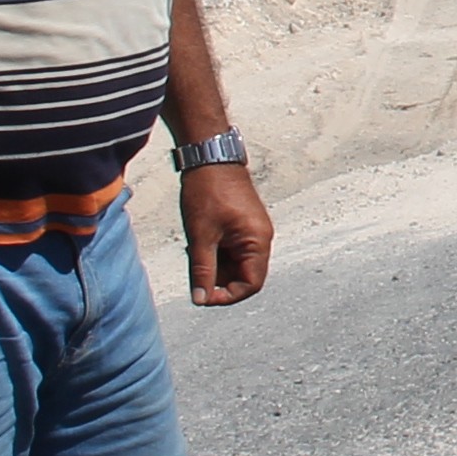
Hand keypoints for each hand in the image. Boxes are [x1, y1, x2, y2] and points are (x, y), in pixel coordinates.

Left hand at [179, 159, 273, 305]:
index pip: (251, 285)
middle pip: (244, 276)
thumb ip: (203, 270)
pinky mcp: (243, 224)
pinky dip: (216, 253)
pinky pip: (233, 249)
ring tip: (195, 251)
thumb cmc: (208, 191)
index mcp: (258, 241)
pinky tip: (200, 242)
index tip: (204, 296)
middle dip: (219, 279)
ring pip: (236, 263)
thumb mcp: (201, 236)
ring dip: (216, 266)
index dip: (227, 296)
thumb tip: (200, 299)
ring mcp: (253, 230)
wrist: (209, 156)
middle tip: (195, 273)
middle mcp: (261, 238)